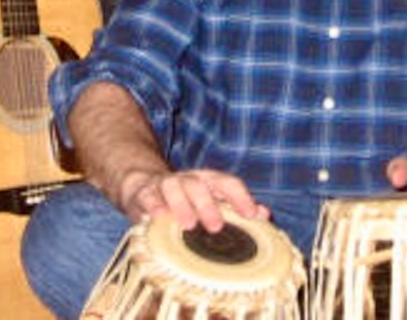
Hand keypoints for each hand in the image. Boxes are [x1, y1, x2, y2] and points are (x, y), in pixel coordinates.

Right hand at [118, 167, 268, 233]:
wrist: (142, 184)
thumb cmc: (183, 199)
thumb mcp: (208, 200)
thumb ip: (234, 207)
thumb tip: (264, 214)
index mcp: (208, 181)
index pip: (228, 182)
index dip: (241, 197)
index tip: (251, 215)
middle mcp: (188, 179)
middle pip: (200, 185)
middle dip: (209, 205)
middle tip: (216, 226)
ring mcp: (165, 184)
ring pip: (174, 186)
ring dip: (182, 204)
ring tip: (188, 224)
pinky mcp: (144, 192)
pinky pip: (148, 195)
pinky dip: (153, 204)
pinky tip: (158, 216)